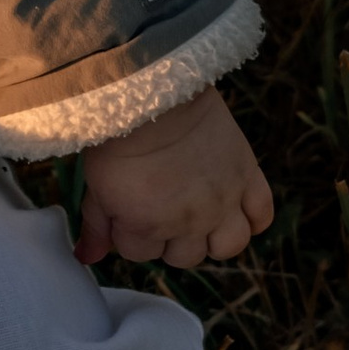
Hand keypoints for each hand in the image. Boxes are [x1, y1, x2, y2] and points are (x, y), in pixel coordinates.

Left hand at [77, 86, 273, 267]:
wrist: (155, 93)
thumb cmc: (118, 137)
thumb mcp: (97, 184)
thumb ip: (96, 226)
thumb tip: (87, 257)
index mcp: (146, 226)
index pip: (140, 254)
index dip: (130, 232)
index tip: (128, 208)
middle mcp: (189, 223)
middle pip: (184, 257)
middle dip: (169, 239)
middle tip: (162, 208)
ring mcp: (223, 202)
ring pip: (228, 246)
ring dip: (212, 239)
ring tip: (199, 217)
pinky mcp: (247, 177)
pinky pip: (261, 215)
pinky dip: (252, 218)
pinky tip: (234, 208)